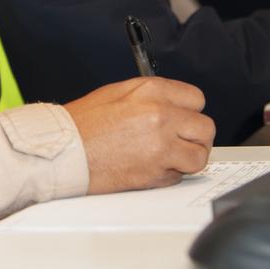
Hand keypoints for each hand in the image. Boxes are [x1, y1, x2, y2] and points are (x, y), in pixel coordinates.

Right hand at [63, 77, 214, 194]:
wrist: (63, 151)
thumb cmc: (83, 124)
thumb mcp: (118, 93)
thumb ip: (153, 96)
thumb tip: (175, 105)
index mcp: (152, 91)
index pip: (197, 99)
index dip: (190, 111)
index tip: (184, 118)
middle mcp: (161, 116)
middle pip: (205, 128)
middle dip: (195, 137)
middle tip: (182, 141)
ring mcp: (161, 146)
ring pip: (199, 156)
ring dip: (188, 158)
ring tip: (171, 157)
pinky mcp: (156, 172)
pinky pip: (179, 177)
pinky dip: (169, 175)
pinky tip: (151, 167)